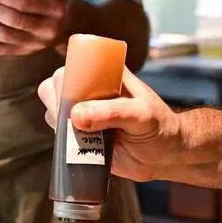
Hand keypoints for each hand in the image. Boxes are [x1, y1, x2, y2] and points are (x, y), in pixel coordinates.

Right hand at [37, 66, 180, 182]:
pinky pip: (60, 135)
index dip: (65, 80)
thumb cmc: (160, 127)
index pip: (74, 66)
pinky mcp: (83, 136)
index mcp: (107, 75)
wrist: (167, 156)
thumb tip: (75, 116)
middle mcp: (92, 91)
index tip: (72, 99)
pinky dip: (62, 142)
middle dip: (57, 105)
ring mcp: (85, 114)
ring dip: (59, 124)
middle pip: (55, 87)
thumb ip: (112, 113)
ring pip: (54, 111)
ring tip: (83, 136)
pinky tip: (79, 147)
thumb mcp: (141, 115)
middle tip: (74, 122)